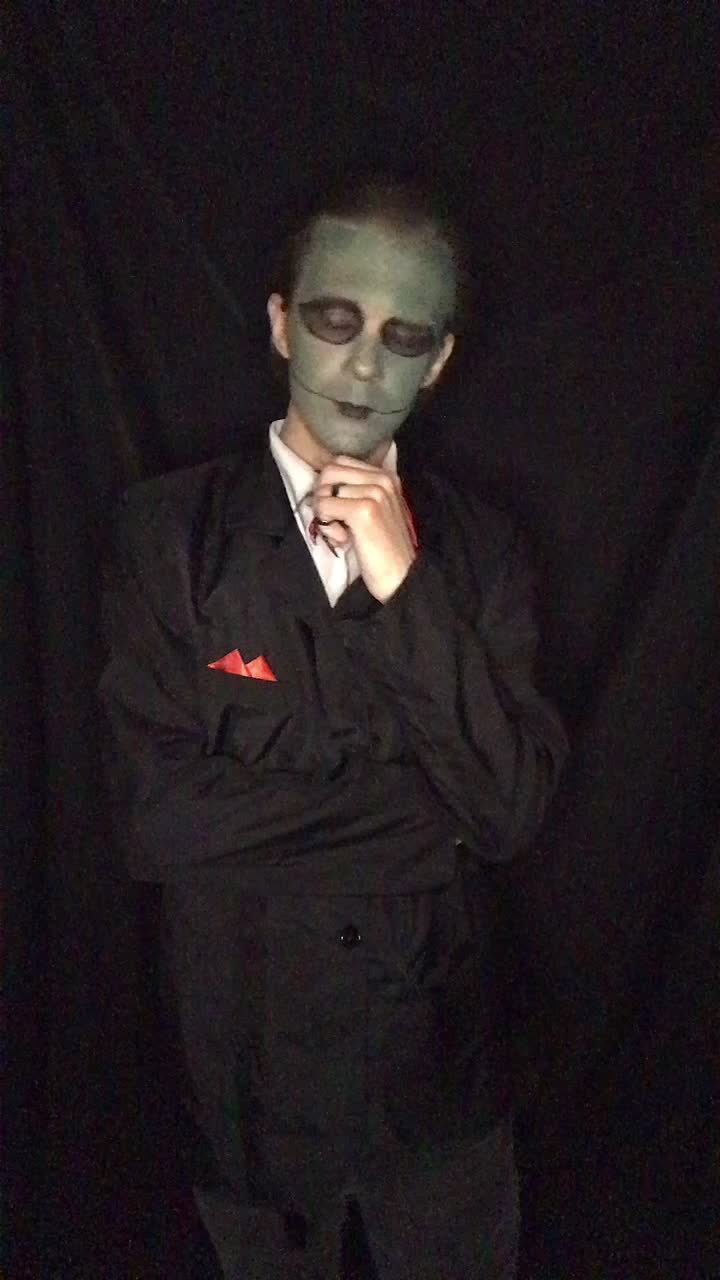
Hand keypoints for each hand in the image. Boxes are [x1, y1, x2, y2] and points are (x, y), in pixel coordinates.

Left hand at [311, 456, 417, 601]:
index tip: (339, 510)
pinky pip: (324, 506)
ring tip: (343, 534)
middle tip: (334, 520)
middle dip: (323, 496)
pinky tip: (344, 540)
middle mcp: (383, 479)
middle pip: (329, 470)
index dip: (330, 486)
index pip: (340, 463)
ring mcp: (374, 493)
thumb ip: (357, 492)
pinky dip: (327, 526)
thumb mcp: (377, 511)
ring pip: (325, 490)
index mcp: (387, 476)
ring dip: (325, 515)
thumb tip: (324, 483)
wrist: (402, 578)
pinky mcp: (364, 511)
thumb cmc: (385, 549)